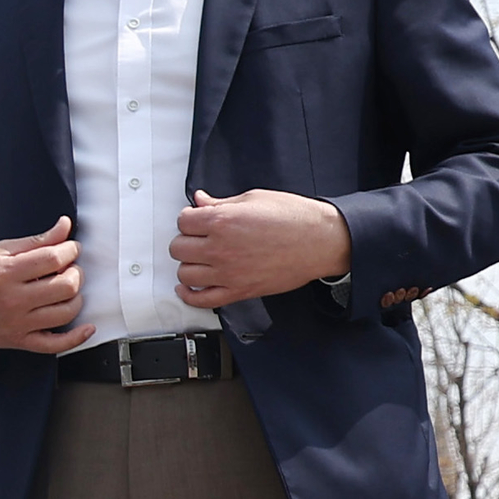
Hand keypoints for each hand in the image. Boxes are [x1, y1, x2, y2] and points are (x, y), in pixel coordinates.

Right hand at [0, 222, 92, 353]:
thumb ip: (35, 241)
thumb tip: (65, 226)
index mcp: (6, 273)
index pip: (53, 259)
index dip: (70, 250)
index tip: (70, 248)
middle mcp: (13, 300)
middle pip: (65, 286)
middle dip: (76, 273)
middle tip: (68, 268)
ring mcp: (17, 323)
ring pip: (66, 312)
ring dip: (76, 297)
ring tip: (67, 288)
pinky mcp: (20, 341)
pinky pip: (55, 345)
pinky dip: (77, 338)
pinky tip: (87, 327)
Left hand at [172, 189, 351, 307]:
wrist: (319, 241)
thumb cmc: (294, 218)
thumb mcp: (254, 199)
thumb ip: (222, 203)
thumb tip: (201, 200)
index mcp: (223, 221)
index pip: (183, 221)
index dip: (189, 218)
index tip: (195, 220)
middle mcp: (220, 248)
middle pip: (178, 248)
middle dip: (186, 240)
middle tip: (198, 238)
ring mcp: (228, 273)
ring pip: (185, 274)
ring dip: (188, 265)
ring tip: (198, 259)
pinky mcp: (238, 291)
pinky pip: (202, 300)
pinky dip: (189, 295)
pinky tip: (187, 288)